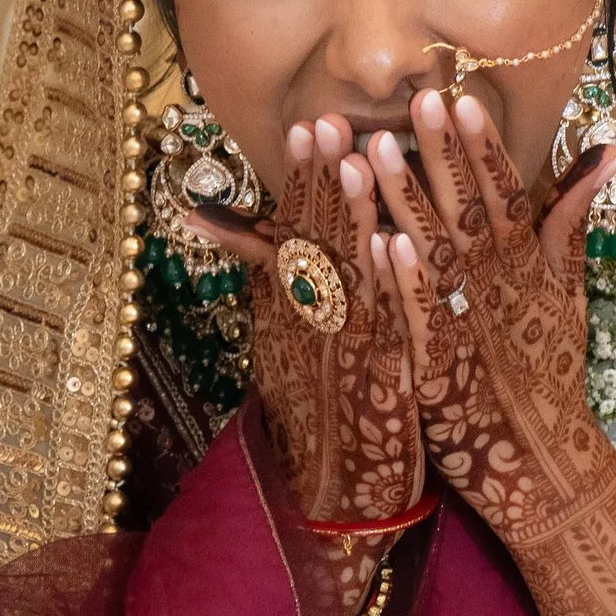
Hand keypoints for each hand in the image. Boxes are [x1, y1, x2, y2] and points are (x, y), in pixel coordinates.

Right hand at [189, 116, 422, 522]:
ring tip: (360, 155)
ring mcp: (343, 353)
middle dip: (322, 180)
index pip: (296, 234)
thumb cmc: (316, 410)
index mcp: (292, 313)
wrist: (331, 495)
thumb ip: (264, 277)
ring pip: (348, 273)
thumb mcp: (282, 341)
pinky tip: (394, 242)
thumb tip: (222, 225)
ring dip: (352, 214)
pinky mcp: (378, 382)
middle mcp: (311, 328)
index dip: (301, 182)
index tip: (305, 127)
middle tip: (327, 120)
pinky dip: (385, 283)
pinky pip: (382, 324)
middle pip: (317, 242)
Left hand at [364, 96, 615, 615]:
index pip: (503, 190)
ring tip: (376, 150)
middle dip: (441, 154)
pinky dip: (404, 281)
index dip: (482, 144)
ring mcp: (468, 323)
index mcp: (522, 261)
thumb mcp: (567, 287)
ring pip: (433, 252)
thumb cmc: (547, 368)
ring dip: (406, 202)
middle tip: (417, 99)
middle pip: (466, 209)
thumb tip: (606, 148)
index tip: (461, 94)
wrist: (541, 460)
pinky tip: (381, 244)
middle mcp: (497, 285)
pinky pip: (418, 316)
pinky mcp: (440, 364)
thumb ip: (571, 215)